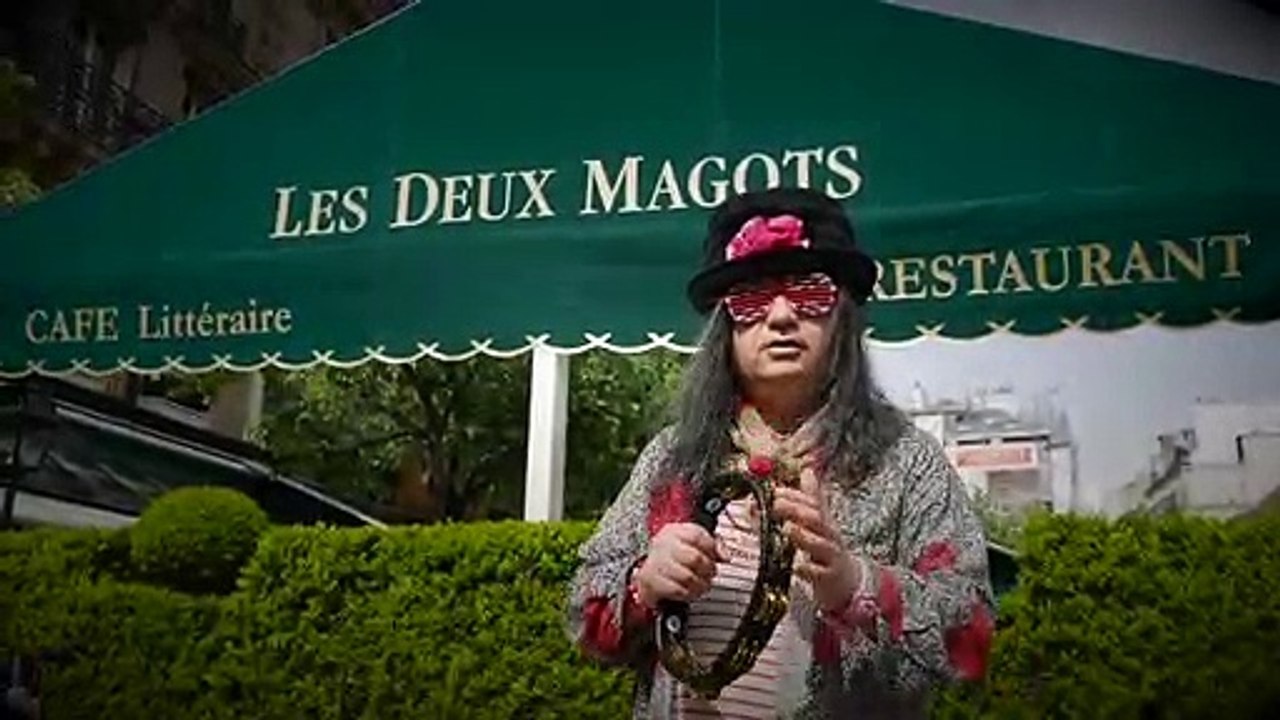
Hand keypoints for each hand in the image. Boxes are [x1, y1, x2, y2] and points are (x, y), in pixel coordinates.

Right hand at [632, 523, 719, 606]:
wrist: (649, 568)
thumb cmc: (675, 554)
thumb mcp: (694, 542)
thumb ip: (714, 545)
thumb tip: (726, 556)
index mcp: (675, 531)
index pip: (697, 535)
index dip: (711, 548)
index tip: (715, 557)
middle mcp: (663, 544)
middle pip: (694, 558)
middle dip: (708, 569)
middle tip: (710, 573)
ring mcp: (656, 563)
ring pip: (687, 577)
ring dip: (700, 584)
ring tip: (702, 584)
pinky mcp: (651, 581)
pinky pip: (677, 591)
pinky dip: (689, 594)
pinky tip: (691, 591)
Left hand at [773, 471, 859, 611]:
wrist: (847, 581)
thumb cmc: (827, 549)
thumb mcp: (820, 523)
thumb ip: (810, 499)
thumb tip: (806, 471)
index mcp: (824, 521)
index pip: (812, 503)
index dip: (795, 495)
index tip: (775, 491)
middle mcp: (829, 536)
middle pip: (816, 519)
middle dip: (796, 509)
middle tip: (776, 504)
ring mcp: (831, 556)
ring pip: (820, 544)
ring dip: (803, 535)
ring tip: (786, 528)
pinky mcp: (830, 577)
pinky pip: (820, 573)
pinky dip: (808, 569)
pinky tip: (796, 566)